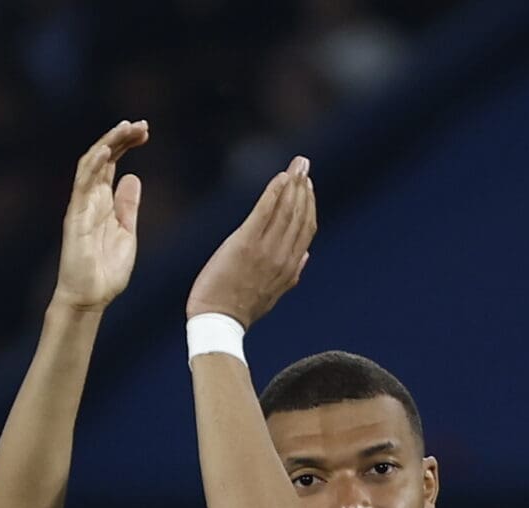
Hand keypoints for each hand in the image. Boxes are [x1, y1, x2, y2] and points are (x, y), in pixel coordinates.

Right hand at [52, 120, 148, 311]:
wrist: (92, 297)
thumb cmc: (106, 270)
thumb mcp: (126, 232)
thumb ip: (128, 206)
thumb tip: (133, 177)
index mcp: (102, 201)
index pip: (112, 163)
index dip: (126, 144)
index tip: (145, 132)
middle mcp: (90, 198)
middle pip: (102, 157)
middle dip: (121, 137)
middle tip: (141, 124)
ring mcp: (81, 205)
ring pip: (91, 164)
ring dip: (109, 143)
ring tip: (126, 127)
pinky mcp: (76, 217)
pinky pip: (82, 186)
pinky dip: (93, 166)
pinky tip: (106, 150)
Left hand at [187, 155, 316, 327]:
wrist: (218, 321)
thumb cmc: (239, 309)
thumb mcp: (272, 294)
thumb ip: (291, 274)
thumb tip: (304, 256)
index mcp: (289, 267)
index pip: (307, 228)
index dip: (310, 204)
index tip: (308, 185)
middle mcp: (282, 256)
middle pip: (300, 215)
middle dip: (304, 187)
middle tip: (304, 165)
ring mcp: (265, 250)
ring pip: (286, 211)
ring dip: (293, 185)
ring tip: (296, 166)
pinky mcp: (245, 244)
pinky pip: (264, 212)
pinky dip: (274, 192)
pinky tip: (279, 178)